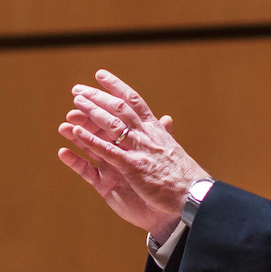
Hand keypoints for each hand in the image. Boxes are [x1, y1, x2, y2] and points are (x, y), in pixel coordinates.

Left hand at [58, 70, 207, 240]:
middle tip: (77, 88)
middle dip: (97, 97)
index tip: (100, 75)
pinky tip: (77, 132)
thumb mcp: (174, 149)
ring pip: (112, 125)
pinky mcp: (134, 168)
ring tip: (75, 103)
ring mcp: (140, 150)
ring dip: (92, 113)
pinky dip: (91, 141)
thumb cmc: (185, 176)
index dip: (116, 86)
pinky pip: (108, 151)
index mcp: (155, 130)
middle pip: (119, 108)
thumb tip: (166, 119)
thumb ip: (165, 133)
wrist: (195, 196)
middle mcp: (147, 135)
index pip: (134, 101)